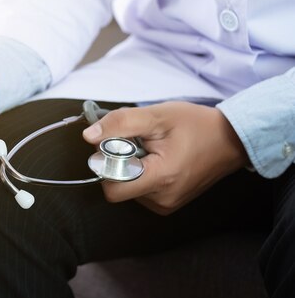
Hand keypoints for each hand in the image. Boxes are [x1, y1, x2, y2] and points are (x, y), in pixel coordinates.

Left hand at [82, 102, 247, 214]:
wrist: (230, 139)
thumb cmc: (195, 125)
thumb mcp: (156, 115)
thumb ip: (120, 124)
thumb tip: (89, 136)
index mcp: (160, 179)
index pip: (111, 187)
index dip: (107, 163)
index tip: (120, 143)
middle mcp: (162, 199)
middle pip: (116, 188)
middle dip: (118, 164)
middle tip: (138, 143)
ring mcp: (166, 205)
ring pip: (127, 189)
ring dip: (131, 168)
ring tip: (152, 149)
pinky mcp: (168, 204)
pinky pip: (140, 191)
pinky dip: (141, 174)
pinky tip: (158, 159)